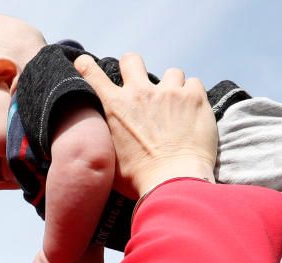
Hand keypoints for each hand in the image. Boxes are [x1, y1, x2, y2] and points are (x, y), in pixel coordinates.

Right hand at [74, 53, 216, 197]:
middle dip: (135, 68)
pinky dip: (194, 96)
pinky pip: (194, 83)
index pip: (93, 75)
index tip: (87, 64)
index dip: (88, 66)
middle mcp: (139, 93)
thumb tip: (99, 141)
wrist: (174, 182)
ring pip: (171, 73)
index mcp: (114, 107)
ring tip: (177, 108)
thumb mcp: (109, 160)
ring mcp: (168, 92)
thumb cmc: (140, 179)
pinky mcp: (193, 97)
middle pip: (131, 60)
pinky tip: (194, 113)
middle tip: (143, 86)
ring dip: (173, 87)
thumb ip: (105, 141)